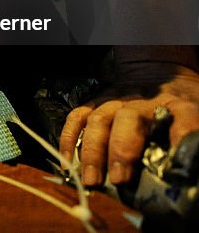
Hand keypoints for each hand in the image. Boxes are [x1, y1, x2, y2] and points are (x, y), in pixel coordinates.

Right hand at [59, 60, 198, 186]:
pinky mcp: (93, 102)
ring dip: (92, 151)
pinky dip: (69, 140)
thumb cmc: (175, 107)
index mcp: (176, 103)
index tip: (176, 166)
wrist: (155, 74)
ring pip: (98, 120)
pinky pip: (76, 118)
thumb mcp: (194, 114)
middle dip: (121, 150)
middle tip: (119, 180)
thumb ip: (190, 134)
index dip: (181, 135)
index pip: (184, 115)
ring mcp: (113, 100)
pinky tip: (68, 162)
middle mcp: (141, 101)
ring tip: (91, 179)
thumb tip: (186, 167)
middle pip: (129, 119)